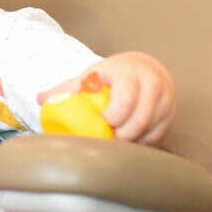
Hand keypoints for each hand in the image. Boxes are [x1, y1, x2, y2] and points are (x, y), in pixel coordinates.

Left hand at [37, 52, 175, 144]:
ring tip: (114, 141)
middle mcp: (153, 83)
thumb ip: (66, 89)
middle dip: (121, 135)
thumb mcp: (90, 77)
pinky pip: (158, 137)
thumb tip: (39, 99)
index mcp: (129, 72)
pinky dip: (141, 144)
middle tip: (106, 139)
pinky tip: (127, 143)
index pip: (126, 98)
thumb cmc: (111, 75)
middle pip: (140, 119)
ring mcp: (166, 100)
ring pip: (150, 130)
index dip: (112, 117)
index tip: (101, 123)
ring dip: (131, 141)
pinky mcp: (171, 115)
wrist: (143, 67)